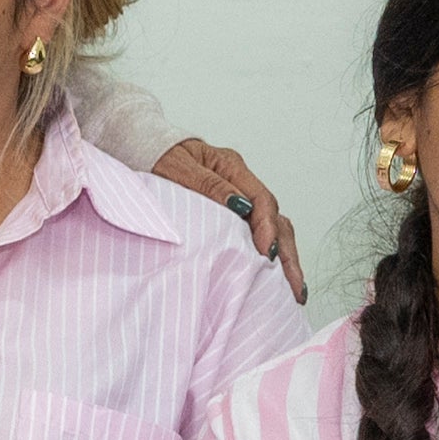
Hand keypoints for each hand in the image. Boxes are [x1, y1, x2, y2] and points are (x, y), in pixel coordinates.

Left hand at [155, 138, 307, 301]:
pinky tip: (276, 279)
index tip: (267, 255)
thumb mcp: (178, 169)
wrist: (143, 149)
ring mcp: (240, 198)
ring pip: (274, 229)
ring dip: (285, 258)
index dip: (268, 229)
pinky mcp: (233, 213)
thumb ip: (209, 186)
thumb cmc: (158, 159)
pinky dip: (271, 256)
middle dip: (288, 253)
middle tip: (295, 286)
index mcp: (232, 167)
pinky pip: (257, 235)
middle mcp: (242, 183)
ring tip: (294, 290)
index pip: (262, 200)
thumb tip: (240, 206)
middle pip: (276, 218)